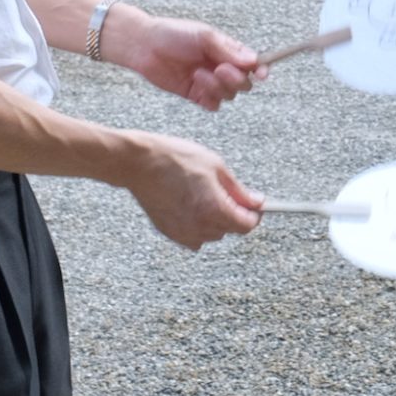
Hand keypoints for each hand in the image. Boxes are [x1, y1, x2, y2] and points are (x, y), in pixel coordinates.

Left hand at [109, 10, 266, 110]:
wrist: (144, 46)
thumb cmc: (174, 34)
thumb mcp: (204, 36)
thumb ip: (228, 50)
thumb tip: (254, 61)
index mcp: (227, 50)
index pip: (253, 63)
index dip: (261, 69)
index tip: (262, 74)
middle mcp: (221, 67)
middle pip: (244, 83)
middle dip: (235, 79)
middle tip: (219, 70)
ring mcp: (209, 83)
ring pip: (229, 95)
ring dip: (217, 87)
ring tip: (198, 74)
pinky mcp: (196, 95)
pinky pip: (214, 105)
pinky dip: (210, 99)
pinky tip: (197, 86)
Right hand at [125, 133, 263, 249]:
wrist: (139, 163)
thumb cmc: (175, 159)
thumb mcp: (216, 166)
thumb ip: (238, 190)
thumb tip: (256, 201)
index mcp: (215, 210)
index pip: (247, 225)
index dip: (254, 214)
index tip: (254, 204)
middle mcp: (200, 227)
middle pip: (230, 230)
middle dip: (234, 214)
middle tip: (225, 191)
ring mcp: (183, 232)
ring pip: (212, 234)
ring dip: (215, 220)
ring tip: (203, 194)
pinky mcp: (169, 232)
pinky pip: (193, 236)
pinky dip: (197, 224)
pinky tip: (190, 204)